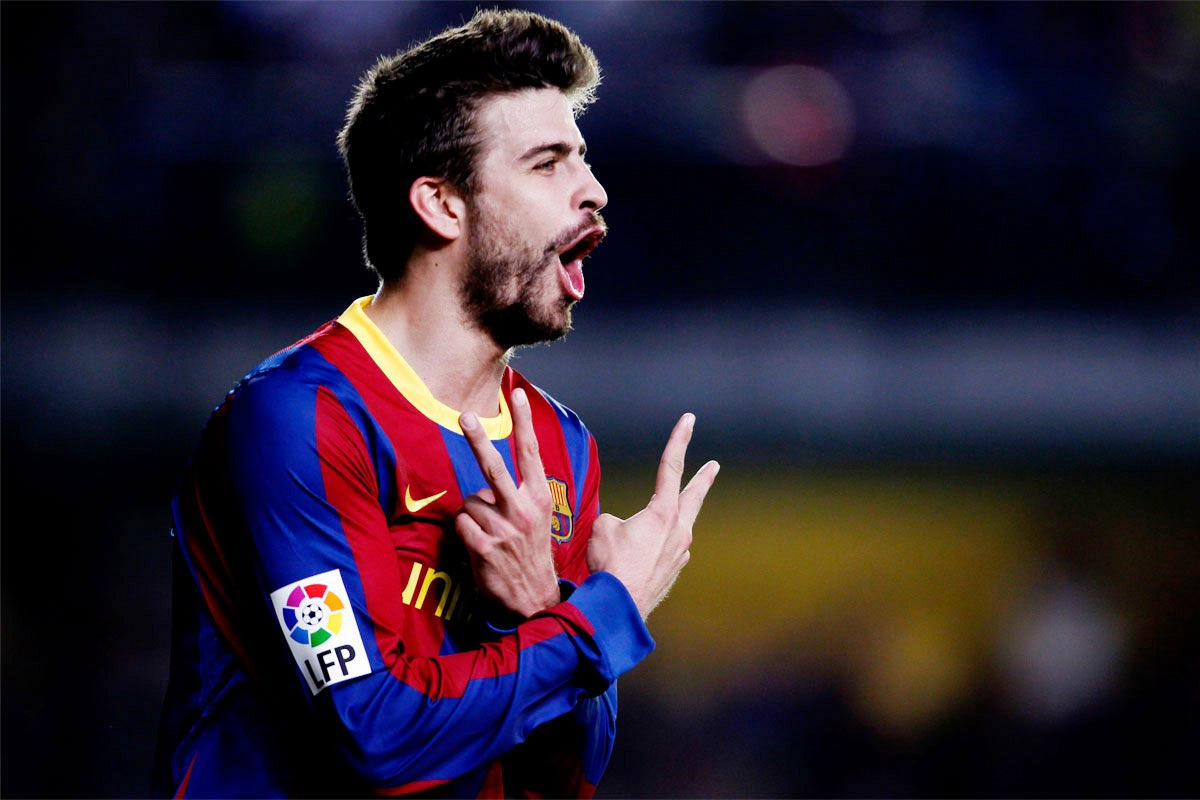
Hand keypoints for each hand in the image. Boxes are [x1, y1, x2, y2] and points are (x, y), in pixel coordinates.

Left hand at [455, 388, 560, 618]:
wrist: (534, 599)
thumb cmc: (531, 553)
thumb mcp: (537, 519)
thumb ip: (518, 495)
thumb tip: (485, 483)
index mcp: (539, 499)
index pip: (530, 453)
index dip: (523, 423)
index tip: (517, 394)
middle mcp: (523, 510)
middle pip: (494, 467)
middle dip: (478, 439)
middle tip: (465, 416)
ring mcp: (504, 528)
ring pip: (469, 501)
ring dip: (472, 515)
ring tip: (488, 533)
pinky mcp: (485, 547)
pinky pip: (461, 524)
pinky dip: (464, 533)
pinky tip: (479, 546)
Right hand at [587, 413, 718, 620]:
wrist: (620, 605)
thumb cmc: (610, 563)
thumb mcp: (602, 528)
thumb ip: (615, 520)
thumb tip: (621, 528)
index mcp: (662, 512)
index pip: (670, 467)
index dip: (679, 440)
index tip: (689, 420)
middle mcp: (679, 531)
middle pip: (694, 496)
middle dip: (703, 479)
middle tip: (714, 466)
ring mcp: (680, 554)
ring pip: (682, 527)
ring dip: (677, 518)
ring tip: (666, 518)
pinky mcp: (674, 572)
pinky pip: (670, 551)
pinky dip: (662, 547)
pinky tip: (650, 554)